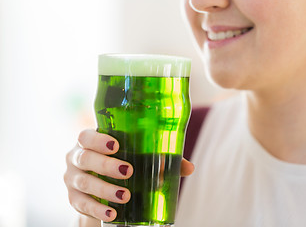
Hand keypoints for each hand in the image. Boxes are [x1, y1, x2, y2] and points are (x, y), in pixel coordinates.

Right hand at [64, 129, 194, 222]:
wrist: (101, 188)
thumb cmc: (122, 164)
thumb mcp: (136, 158)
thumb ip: (160, 160)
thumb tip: (189, 168)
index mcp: (90, 142)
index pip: (86, 136)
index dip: (97, 140)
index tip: (116, 145)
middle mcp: (76, 157)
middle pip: (84, 158)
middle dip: (106, 165)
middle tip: (128, 172)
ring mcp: (72, 179)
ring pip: (84, 182)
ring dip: (105, 190)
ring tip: (125, 196)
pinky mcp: (74, 198)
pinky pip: (81, 204)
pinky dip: (97, 209)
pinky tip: (112, 213)